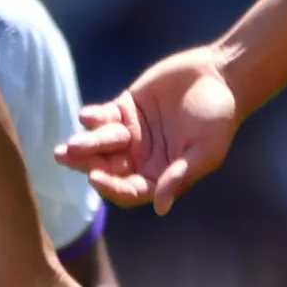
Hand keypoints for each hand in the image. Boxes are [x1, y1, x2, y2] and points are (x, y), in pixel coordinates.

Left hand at [62, 46, 240, 215]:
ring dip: (86, 143)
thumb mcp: (205, 150)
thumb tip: (161, 209)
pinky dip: (94, 117)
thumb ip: (180, 176)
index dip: (111, 187)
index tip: (95, 178)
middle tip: (66, 157)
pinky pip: (104, 117)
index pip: (130, 190)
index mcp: (161, 175)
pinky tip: (86, 116)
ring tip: (70, 144)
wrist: (220, 77)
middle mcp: (143, 158)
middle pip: (108, 168)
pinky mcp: (125, 108)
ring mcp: (132, 133)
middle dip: (87, 164)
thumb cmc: (219, 118)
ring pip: (102, 143)